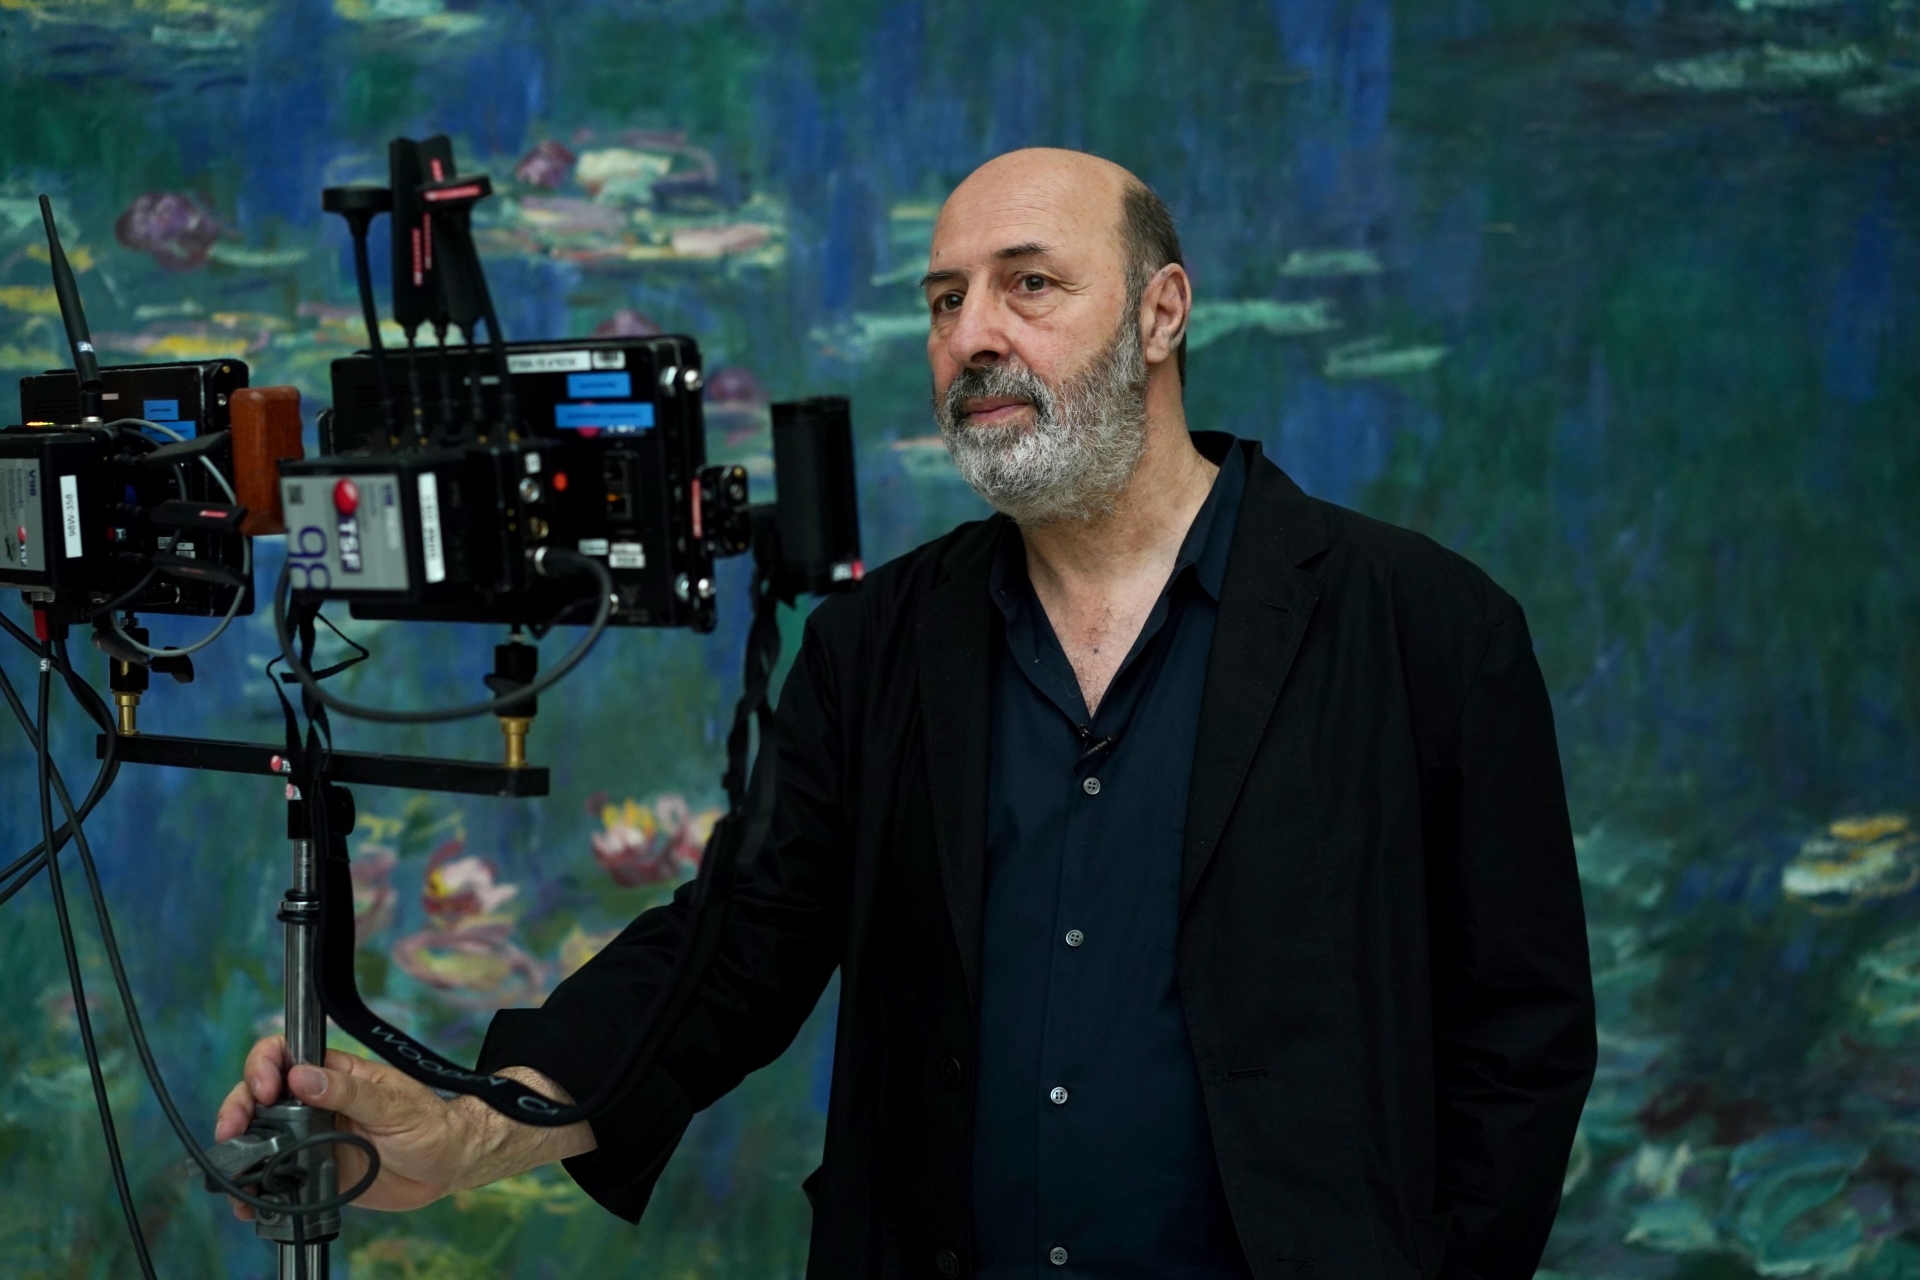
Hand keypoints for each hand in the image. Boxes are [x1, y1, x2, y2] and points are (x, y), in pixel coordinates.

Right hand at [213, 1035, 478, 1217]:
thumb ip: (348, 1092)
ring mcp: (312, 1138)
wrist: (447, 1166)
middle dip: (238, 1108)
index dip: (265, 1065)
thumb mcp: (392, 1104)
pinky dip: (258, 1188)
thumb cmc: (429, 1123)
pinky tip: (249, 1199)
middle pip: (261, 1096)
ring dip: (240, 1149)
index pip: (286, 1055)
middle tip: (232, 1130)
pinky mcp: (314, 1172)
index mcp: (336, 1075)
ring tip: (233, 1166)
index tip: (265, 1088)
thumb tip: (303, 1077)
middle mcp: (317, 1104)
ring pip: (262, 1137)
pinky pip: (277, 1176)